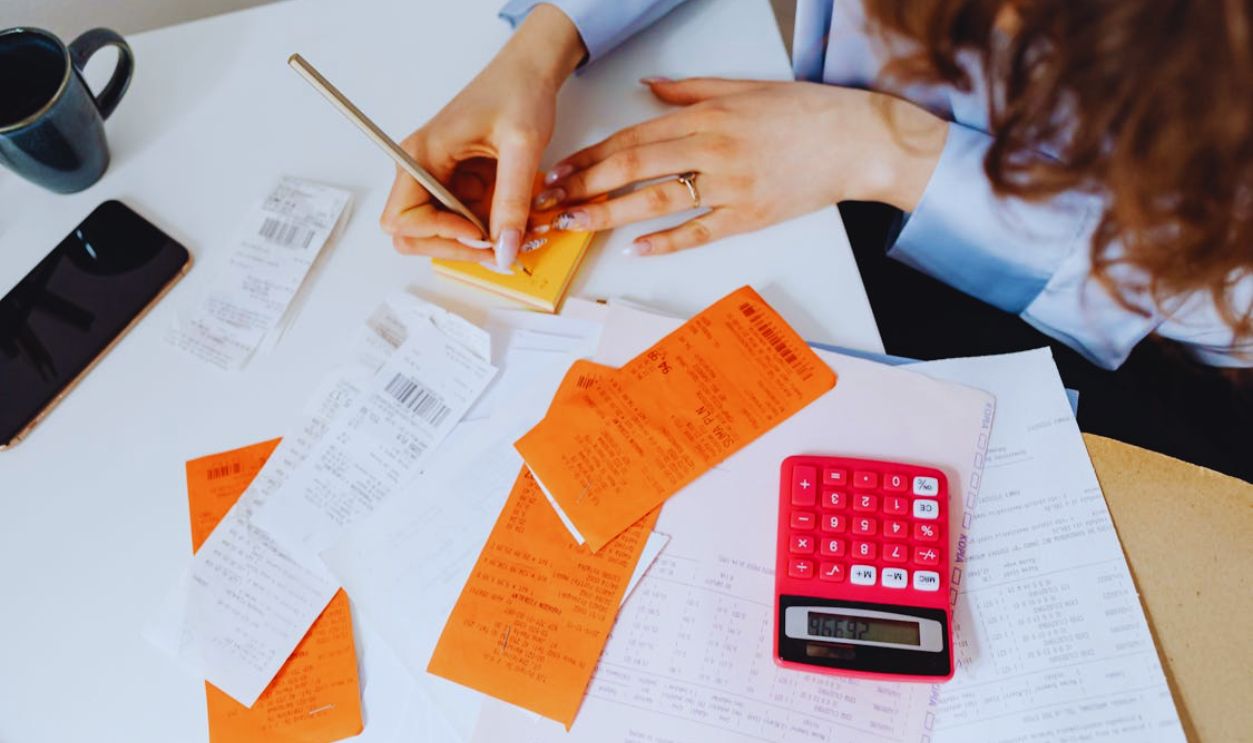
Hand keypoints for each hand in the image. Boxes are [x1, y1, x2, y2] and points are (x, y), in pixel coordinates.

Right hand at [379, 5, 584, 268]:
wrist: (530, 72)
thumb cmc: (518, 93)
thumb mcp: (521, 147)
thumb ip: (512, 200)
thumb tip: (504, 249)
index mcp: (422, 155)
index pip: (403, 219)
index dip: (438, 234)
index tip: (479, 234)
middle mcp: (422, 169)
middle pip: (413, 233)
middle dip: (453, 246)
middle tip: (496, 248)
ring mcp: (439, 178)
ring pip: (441, 232)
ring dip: (474, 240)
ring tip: (513, 232)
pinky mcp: (458, 183)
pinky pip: (463, 220)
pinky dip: (487, 227)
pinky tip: (512, 218)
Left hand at [533, 77, 946, 254]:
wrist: (859, 139)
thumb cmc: (804, 113)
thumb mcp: (745, 88)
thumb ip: (691, 90)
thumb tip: (647, 89)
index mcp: (707, 115)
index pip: (633, 136)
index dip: (591, 154)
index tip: (559, 168)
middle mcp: (712, 148)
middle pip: (635, 167)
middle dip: (586, 185)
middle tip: (551, 201)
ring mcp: (731, 185)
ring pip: (658, 200)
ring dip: (611, 213)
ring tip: (576, 224)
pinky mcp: (750, 216)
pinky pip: (701, 231)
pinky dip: (668, 241)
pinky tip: (636, 249)